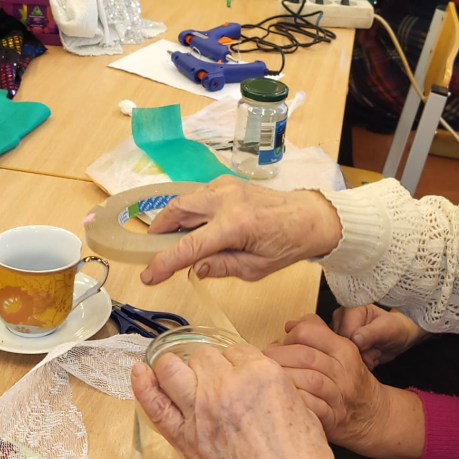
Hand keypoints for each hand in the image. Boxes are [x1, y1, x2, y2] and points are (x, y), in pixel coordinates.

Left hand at [131, 343, 333, 458]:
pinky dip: (143, 387)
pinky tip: (140, 373)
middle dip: (209, 366)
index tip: (235, 373)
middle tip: (217, 383)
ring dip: (173, 368)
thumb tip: (254, 379)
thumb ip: (271, 384)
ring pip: (173, 369)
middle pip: (203, 356)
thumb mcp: (298, 405)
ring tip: (175, 372)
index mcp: (260, 373)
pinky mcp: (185, 438)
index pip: (235, 350)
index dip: (235, 362)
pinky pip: (155, 405)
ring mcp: (202, 410)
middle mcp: (227, 386)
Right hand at [140, 175, 341, 284]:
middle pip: (177, 210)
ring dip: (173, 218)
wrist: (309, 217)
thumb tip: (194, 267)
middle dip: (159, 229)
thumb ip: (222, 267)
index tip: (148, 276)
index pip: (189, 246)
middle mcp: (226, 200)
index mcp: (235, 225)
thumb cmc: (286, 244)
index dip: (164, 262)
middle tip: (152, 250)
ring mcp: (226, 187)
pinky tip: (193, 225)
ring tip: (170, 239)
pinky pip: (199, 195)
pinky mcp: (228, 182)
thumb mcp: (256, 268)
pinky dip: (189, 209)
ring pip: (185, 200)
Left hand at [264, 315, 423, 458]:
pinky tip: (283, 399)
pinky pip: (313, 408)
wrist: (373, 416)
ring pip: (308, 380)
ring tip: (270, 381)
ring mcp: (340, 395)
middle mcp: (344, 370)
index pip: (309, 332)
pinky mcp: (334, 419)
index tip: (276, 346)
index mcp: (343, 349)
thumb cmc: (348, 381)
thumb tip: (289, 325)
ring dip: (284, 379)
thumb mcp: (339, 350)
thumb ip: (316, 332)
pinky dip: (296, 402)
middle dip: (278, 358)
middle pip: (305, 356)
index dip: (286, 337)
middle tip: (264, 364)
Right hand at [331, 305, 428, 369]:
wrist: (400, 335)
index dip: (357, 346)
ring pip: (344, 354)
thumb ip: (371, 333)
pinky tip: (370, 354)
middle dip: (361, 353)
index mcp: (350, 308)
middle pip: (342, 345)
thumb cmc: (395, 327)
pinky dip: (361, 361)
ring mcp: (340, 332)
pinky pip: (347, 359)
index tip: (373, 346)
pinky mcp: (342, 343)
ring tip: (374, 349)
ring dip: (362, 358)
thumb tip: (355, 340)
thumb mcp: (387, 328)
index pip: (344, 333)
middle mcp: (340, 318)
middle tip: (375, 347)